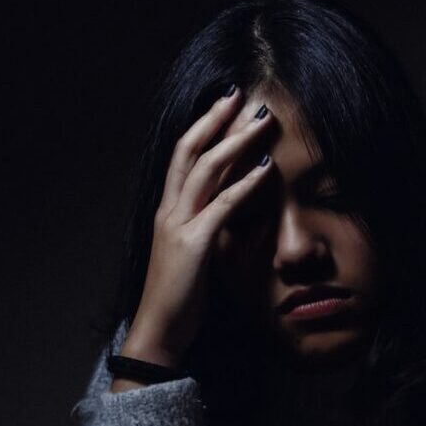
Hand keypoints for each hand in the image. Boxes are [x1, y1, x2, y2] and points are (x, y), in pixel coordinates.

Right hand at [122, 88, 274, 367]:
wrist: (159, 331)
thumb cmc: (178, 299)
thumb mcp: (193, 257)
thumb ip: (208, 231)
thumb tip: (238, 216)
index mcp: (167, 212)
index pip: (183, 157)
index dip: (202, 128)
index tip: (224, 105)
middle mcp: (169, 211)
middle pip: (190, 150)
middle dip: (215, 119)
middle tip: (240, 94)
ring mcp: (179, 225)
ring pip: (206, 169)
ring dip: (235, 141)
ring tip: (261, 122)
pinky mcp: (194, 245)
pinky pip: (222, 206)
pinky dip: (245, 184)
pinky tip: (266, 168)